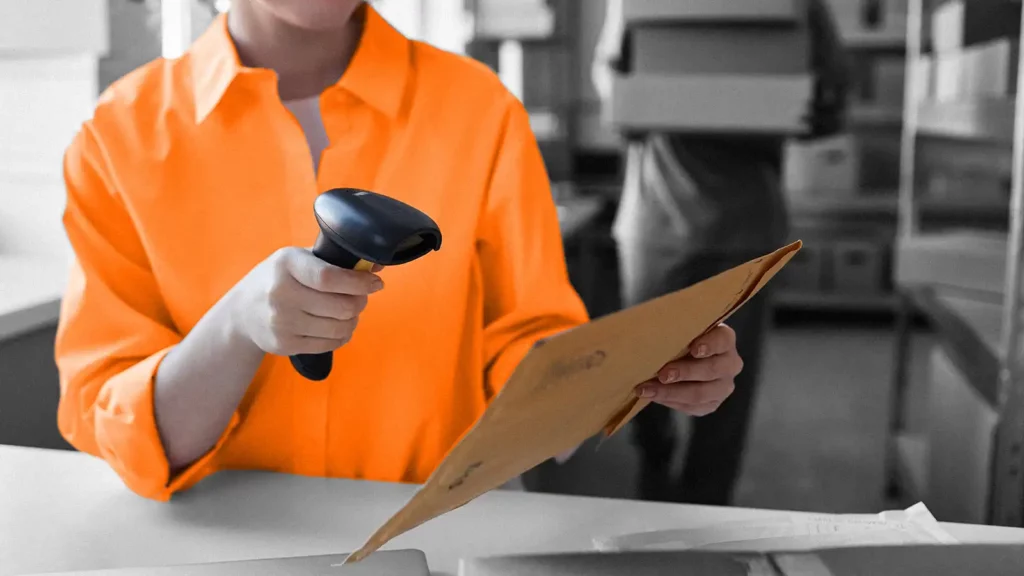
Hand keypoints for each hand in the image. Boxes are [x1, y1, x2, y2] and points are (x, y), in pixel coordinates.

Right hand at [228, 247, 383, 355]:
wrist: (242, 312)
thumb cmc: (279, 279)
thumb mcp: (299, 260)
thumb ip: (335, 261)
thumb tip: (376, 265)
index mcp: (287, 264)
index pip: (330, 278)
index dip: (359, 282)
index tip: (375, 283)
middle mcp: (281, 293)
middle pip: (341, 306)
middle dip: (360, 302)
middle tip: (360, 298)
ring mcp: (282, 322)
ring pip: (339, 328)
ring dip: (353, 320)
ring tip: (348, 312)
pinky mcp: (285, 344)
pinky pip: (330, 344)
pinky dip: (342, 336)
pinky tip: (338, 326)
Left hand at [635, 324, 742, 416]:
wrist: (679, 358)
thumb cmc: (678, 337)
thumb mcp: (679, 328)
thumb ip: (674, 328)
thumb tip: (651, 332)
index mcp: (725, 339)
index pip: (722, 340)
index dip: (709, 345)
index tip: (693, 349)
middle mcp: (730, 363)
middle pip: (712, 369)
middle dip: (685, 372)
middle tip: (662, 374)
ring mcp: (723, 386)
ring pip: (701, 393)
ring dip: (671, 392)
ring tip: (647, 389)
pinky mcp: (712, 403)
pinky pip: (693, 407)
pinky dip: (670, 401)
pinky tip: (652, 396)